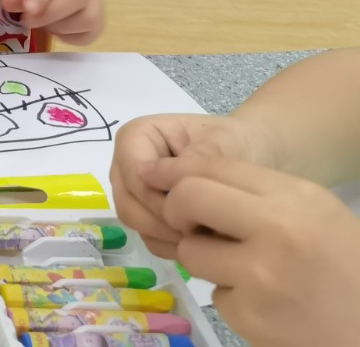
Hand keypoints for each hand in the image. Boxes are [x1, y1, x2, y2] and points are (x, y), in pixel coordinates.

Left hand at [1, 0, 103, 43]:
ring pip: (81, 22)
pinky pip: (83, 37)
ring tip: (43, 18)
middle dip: (46, 15)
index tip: (27, 8)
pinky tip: (58, 26)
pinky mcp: (98, 25)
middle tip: (26, 20)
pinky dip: (66, 37)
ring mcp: (96, 4)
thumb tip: (9, 4)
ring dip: (55, 27)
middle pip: (72, 0)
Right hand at [111, 113, 270, 256]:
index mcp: (137, 136)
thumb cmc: (237, 142)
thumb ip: (198, 161)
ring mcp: (137, 192)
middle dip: (164, 223)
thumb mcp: (224, 144)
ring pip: (137, 224)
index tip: (199, 215)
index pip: (133, 175)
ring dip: (170, 237)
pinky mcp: (150, 215)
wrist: (256, 155)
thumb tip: (175, 186)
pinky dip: (174, 247)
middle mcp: (129, 165)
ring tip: (209, 238)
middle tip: (203, 234)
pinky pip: (150, 239)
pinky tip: (205, 244)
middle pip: (128, 203)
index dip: (159, 199)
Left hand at [160, 155, 359, 346]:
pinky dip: (233, 297)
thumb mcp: (316, 211)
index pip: (213, 167)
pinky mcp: (249, 316)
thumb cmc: (348, 266)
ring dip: (206, 259)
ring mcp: (259, 276)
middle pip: (187, 198)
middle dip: (175, 209)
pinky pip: (216, 293)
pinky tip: (267, 304)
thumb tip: (187, 178)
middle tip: (186, 222)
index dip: (175, 170)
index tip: (153, 173)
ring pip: (191, 251)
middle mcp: (276, 231)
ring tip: (247, 270)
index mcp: (295, 198)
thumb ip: (261, 193)